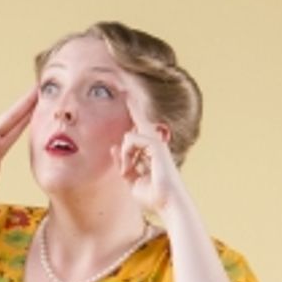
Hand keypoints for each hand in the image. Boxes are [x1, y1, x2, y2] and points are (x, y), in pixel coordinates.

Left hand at [116, 96, 185, 216]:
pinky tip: (129, 170)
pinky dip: (126, 157)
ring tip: (127, 172)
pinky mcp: (156, 144)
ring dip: (123, 157)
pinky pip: (130, 141)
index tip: (126, 91)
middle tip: (118, 77)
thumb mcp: (131, 179)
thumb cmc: (152, 195)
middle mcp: (154, 141)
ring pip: (128, 137)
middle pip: (139, 115)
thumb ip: (123, 163)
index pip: (139, 125)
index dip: (133, 108)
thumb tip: (114, 147)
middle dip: (130, 97)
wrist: (167, 203)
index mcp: (150, 148)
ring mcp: (156, 142)